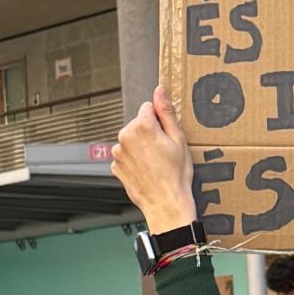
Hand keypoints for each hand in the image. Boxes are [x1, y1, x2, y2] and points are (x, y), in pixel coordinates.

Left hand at [112, 86, 195, 235]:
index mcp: (142, 126)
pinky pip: (126, 156)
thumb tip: (160, 90)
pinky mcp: (115, 166)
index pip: (149, 108)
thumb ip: (166, 111)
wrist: (165, 204)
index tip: (167, 136)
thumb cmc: (176, 174)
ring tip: (156, 164)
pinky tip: (147, 171)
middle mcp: (125, 136)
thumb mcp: (179, 139)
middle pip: (138, 124)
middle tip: (164, 152)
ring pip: (132, 140)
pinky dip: (135, 160)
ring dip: (141, 147)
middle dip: (150, 133)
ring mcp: (118, 153)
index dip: (160, 121)